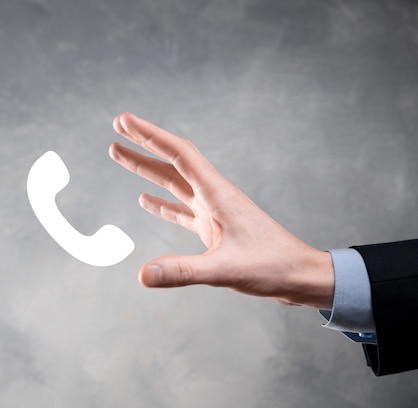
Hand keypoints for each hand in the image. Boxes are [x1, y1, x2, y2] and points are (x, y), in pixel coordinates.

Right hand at [110, 112, 333, 309]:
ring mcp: (213, 211)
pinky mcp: (215, 228)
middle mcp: (213, 196)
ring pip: (173, 183)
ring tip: (120, 155)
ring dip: (147, 169)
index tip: (124, 121)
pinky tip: (145, 200)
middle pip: (172, 162)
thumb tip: (142, 275)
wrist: (301, 276)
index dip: (150, 136)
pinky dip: (161, 202)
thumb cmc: (272, 267)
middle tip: (116, 128)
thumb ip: (183, 271)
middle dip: (144, 144)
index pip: (178, 155)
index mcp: (217, 194)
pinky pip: (181, 209)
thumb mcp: (225, 270)